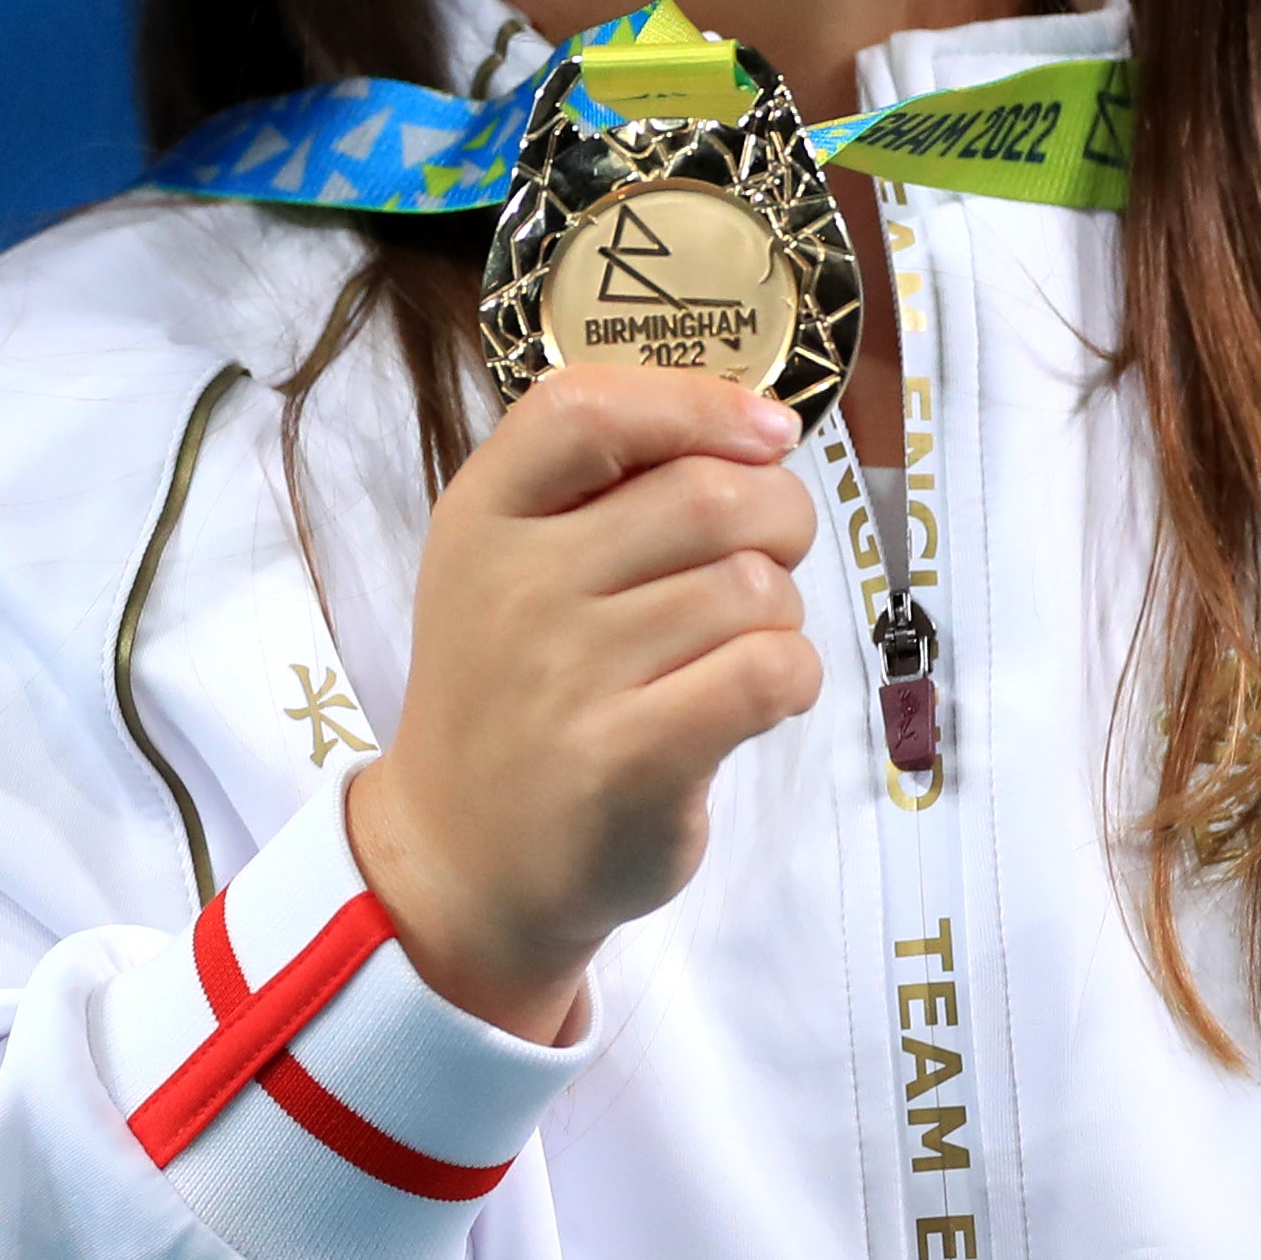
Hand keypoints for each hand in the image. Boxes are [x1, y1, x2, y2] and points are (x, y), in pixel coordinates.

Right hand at [347, 364, 820, 1039]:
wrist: (464, 857)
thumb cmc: (516, 694)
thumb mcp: (506, 567)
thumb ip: (600, 488)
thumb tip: (759, 427)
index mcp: (481, 517)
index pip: (583, 407)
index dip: (696, 403)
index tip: (765, 432)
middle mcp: (514, 585)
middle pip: (707, 494)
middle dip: (780, 516)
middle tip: (770, 558)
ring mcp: (567, 675)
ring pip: (753, 588)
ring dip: (782, 613)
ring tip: (742, 647)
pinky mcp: (628, 759)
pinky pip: (769, 671)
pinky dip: (796, 677)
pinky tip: (761, 698)